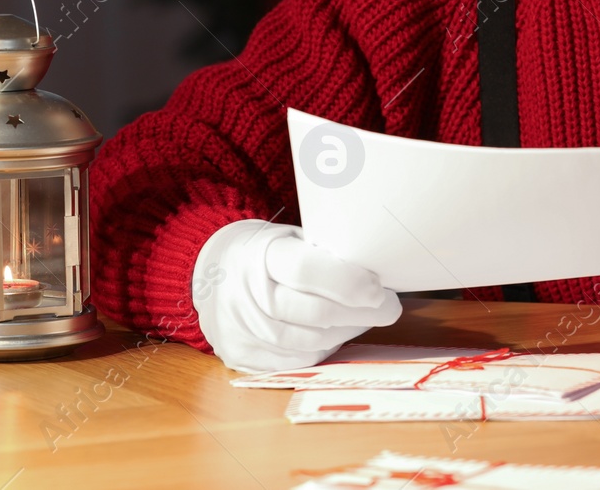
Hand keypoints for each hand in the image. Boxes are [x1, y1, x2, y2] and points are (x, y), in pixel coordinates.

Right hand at [192, 219, 401, 373]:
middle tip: (390, 307)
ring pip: (311, 343)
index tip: (378, 287)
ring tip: (366, 317)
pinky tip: (339, 333)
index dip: (347, 281)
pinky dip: (326, 349)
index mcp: (261, 255)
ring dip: (348, 331)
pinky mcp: (243, 357)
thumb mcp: (289, 237)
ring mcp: (242, 330)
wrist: (210, 275)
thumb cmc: (264, 254)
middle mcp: (247, 295)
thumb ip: (324, 252)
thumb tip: (377, 267)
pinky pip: (297, 361)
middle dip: (362, 313)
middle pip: (315, 313)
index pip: (306, 270)